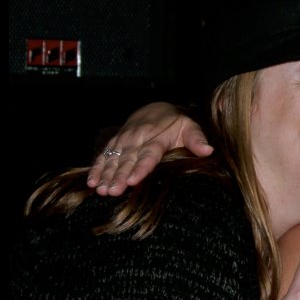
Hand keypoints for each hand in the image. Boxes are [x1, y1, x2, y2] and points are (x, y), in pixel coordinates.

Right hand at [87, 102, 210, 195]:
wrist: (156, 108)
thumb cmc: (176, 123)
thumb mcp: (190, 128)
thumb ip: (197, 140)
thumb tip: (208, 150)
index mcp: (157, 139)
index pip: (149, 155)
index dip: (141, 167)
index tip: (133, 180)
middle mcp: (138, 140)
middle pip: (128, 160)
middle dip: (119, 176)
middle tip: (113, 191)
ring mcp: (124, 141)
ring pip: (113, 159)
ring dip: (106, 174)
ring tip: (101, 189)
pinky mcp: (115, 143)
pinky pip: (104, 155)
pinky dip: (97, 168)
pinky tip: (91, 182)